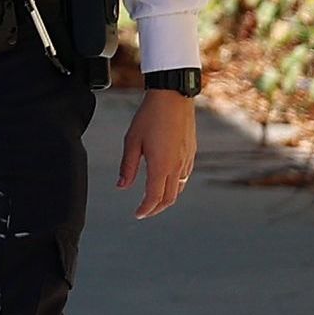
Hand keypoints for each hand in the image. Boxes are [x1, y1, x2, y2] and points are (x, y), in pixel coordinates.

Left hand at [119, 86, 196, 218]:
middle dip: (157, 208)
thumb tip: (122, 187)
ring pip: (179, 188)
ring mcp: (187, 160)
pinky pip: (184, 177)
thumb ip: (127, 166)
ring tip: (153, 200)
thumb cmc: (149, 117)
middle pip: (170, 197)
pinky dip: (175, 186)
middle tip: (144, 212)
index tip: (137, 214)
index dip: (146, 209)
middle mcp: (177, 166)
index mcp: (161, 166)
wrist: (173, 99)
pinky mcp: (191, 153)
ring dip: (167, 198)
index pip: (154, 197)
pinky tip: (165, 182)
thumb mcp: (131, 141)